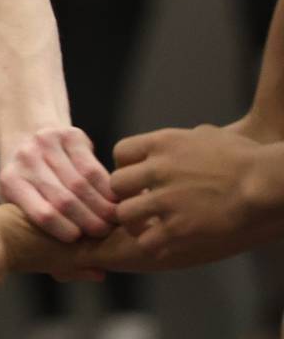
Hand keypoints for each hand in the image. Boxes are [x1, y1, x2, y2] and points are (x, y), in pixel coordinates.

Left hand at [0, 126, 115, 240]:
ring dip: (103, 204)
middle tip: (105, 234)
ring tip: (115, 220)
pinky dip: (108, 185)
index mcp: (10, 182)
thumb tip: (95, 273)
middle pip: (64, 199)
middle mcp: (25, 161)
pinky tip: (116, 199)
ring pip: (82, 182)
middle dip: (89, 220)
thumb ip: (51, 243)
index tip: (79, 241)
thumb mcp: (24, 209)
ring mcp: (46, 144)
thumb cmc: (29, 186)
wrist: (27, 136)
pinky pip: (93, 164)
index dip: (64, 231)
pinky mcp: (68, 134)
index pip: (41, 213)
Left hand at [111, 124, 283, 265]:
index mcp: (163, 143)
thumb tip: (176, 144)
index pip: (120, 152)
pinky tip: (165, 242)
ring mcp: (167, 200)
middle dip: (125, 196)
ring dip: (135, 223)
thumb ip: (182, 141)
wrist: (265, 182)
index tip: (139, 178)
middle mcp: (158, 169)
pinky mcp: (180, 228)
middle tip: (138, 205)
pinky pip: (147, 242)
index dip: (125, 166)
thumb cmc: (244, 157)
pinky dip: (153, 244)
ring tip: (147, 226)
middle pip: (116, 185)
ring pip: (125, 215)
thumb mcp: (207, 136)